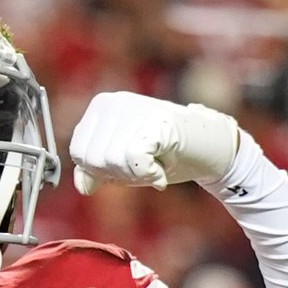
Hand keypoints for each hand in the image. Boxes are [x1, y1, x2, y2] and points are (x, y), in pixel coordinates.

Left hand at [69, 93, 238, 193]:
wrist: (209, 148)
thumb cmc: (164, 155)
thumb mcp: (122, 165)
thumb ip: (96, 171)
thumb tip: (82, 186)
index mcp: (101, 107)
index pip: (78, 152)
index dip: (101, 170)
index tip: (128, 163)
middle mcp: (115, 101)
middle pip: (92, 159)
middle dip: (119, 173)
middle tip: (144, 164)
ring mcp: (135, 108)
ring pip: (111, 160)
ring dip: (136, 174)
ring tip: (154, 162)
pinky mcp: (156, 121)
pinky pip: (134, 159)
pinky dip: (149, 174)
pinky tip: (162, 168)